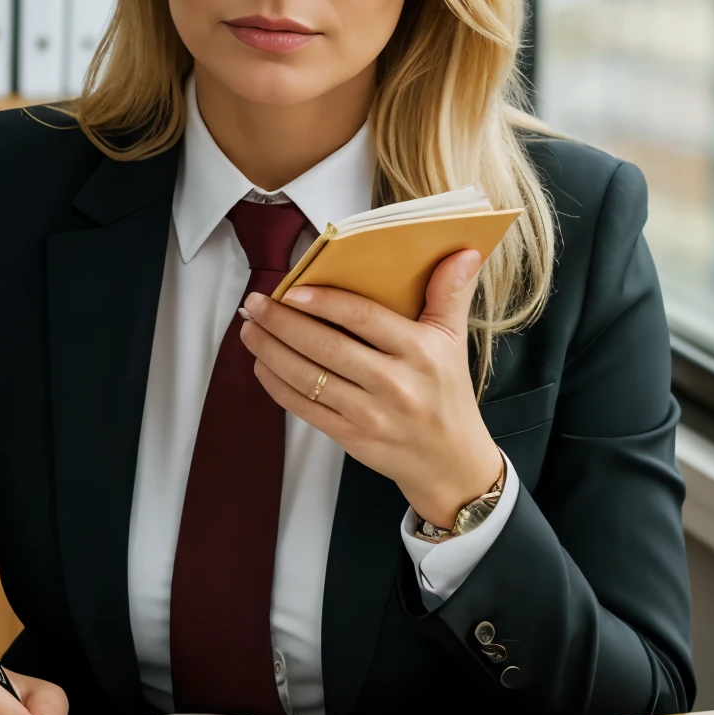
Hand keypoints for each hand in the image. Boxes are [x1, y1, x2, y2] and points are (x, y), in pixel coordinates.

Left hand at [239, 248, 502, 529]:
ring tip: (249, 329)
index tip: (291, 289)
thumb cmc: (447, 395)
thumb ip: (451, 294)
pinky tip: (261, 366)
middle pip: (326, 347)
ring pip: (309, 378)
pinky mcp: (351, 438)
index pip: (363, 318)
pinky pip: (305, 409)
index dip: (323, 302)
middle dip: (282, 322)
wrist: (451, 463)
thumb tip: (464, 252)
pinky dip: (277, 386)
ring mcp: (370, 414)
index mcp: (419, 351)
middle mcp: (394, 383)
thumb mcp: (454, 340)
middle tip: (255, 303)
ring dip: (271, 352)